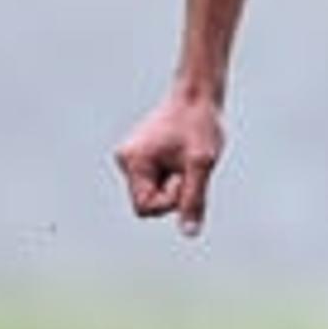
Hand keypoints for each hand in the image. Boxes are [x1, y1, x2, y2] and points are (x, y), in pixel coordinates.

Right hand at [114, 89, 224, 238]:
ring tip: (186, 158)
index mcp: (132, 161)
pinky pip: (157, 182)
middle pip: (148, 203)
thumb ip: (194, 199)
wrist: (198, 95)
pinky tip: (182, 155)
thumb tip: (190, 233)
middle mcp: (125, 160)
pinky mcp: (141, 156)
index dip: (171, 200)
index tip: (186, 176)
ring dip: (175, 183)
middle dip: (173, 192)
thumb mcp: (202, 163)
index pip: (146, 208)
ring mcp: (131, 158)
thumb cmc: (200, 125)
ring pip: (154, 193)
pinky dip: (173, 175)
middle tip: (189, 165)